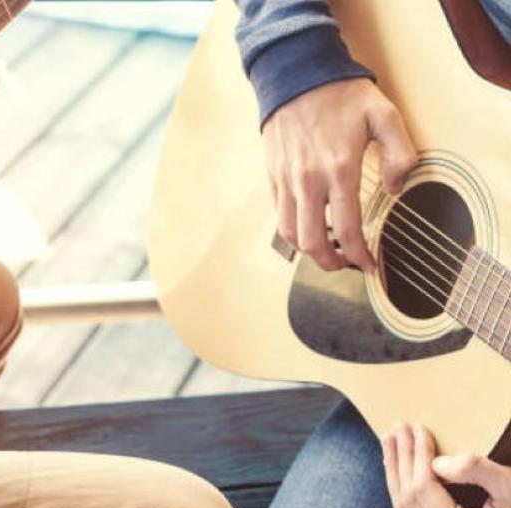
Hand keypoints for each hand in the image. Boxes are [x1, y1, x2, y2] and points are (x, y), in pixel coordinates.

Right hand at [264, 78, 418, 271]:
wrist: (295, 75)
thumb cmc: (341, 94)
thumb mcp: (384, 115)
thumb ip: (400, 154)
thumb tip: (397, 188)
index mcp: (339, 170)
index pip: (347, 230)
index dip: (360, 256)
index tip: (369, 264)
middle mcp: (309, 181)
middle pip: (312, 242)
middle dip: (331, 262)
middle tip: (346, 262)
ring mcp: (287, 181)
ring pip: (291, 235)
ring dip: (309, 251)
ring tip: (327, 250)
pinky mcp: (274, 177)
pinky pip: (280, 215)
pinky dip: (294, 230)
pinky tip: (311, 226)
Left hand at [382, 423, 510, 507]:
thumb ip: (475, 470)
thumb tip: (435, 463)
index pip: (423, 489)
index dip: (417, 456)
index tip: (416, 428)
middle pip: (409, 498)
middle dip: (400, 460)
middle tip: (397, 428)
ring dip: (396, 474)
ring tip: (390, 443)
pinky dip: (405, 491)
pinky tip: (400, 471)